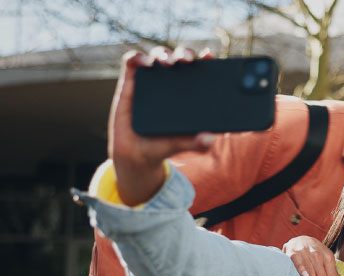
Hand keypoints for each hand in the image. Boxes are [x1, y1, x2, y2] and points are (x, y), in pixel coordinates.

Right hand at [108, 46, 216, 205]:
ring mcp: (151, 80)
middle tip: (187, 61)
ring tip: (168, 63)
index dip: (206, 60)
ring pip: (158, 56)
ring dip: (163, 54)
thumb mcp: (184, 144)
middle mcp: (172, 82)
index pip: (200, 70)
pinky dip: (137, 57)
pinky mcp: (130, 82)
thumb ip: (198, 143)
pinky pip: (132, 62)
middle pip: (180, 58)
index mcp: (189, 92)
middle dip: (184, 53)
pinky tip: (144, 63)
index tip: (209, 56)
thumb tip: (211, 138)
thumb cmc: (164, 144)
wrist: (137, 154)